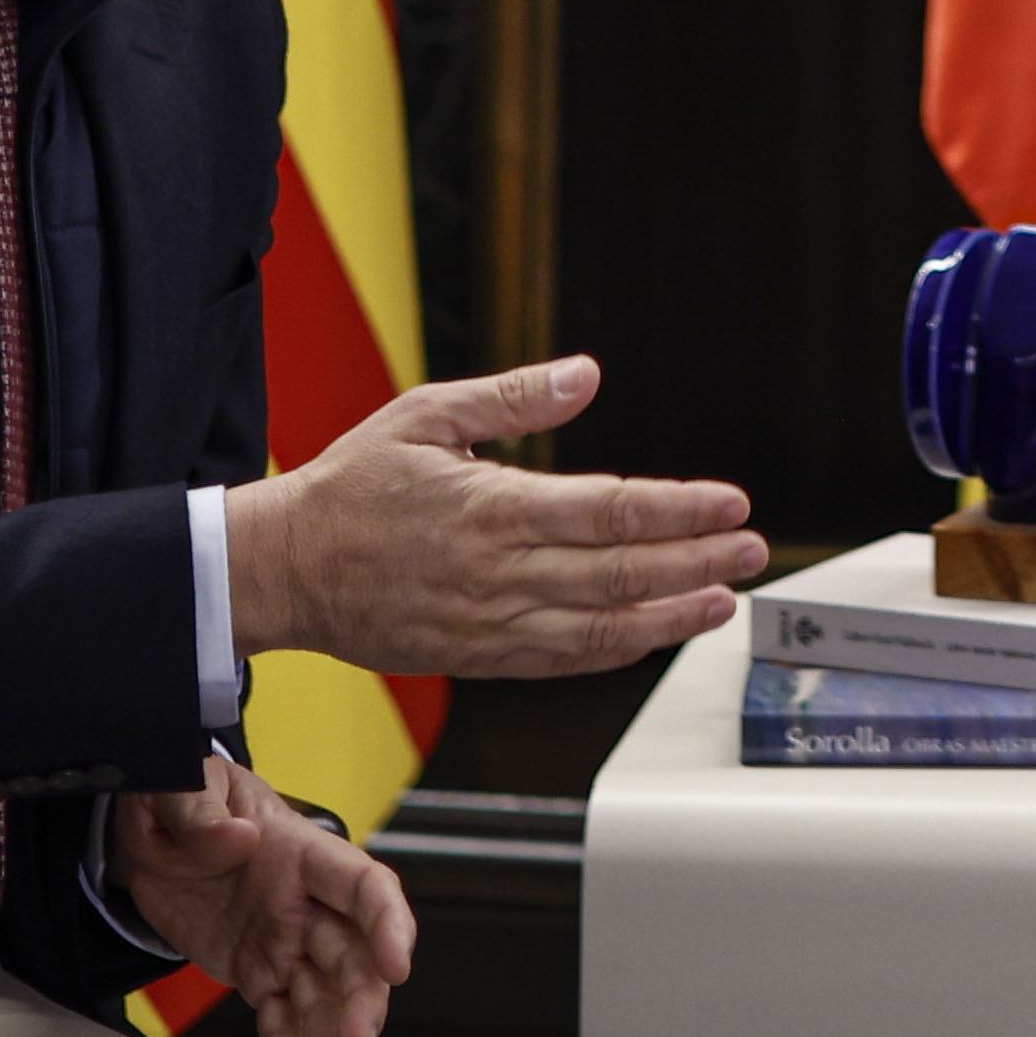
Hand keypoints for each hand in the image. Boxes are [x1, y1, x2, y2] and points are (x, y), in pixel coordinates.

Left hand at [108, 752, 417, 1036]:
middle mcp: (306, 904)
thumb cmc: (173, 795)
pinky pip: (280, 1026)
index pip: (365, 887)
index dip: (390, 926)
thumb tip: (239, 840)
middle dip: (360, 1007)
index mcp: (300, 853)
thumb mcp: (176, 788)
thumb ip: (202, 811)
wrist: (145, 836)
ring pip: (322, 1006)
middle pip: (354, 960)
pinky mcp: (260, 975)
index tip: (398, 968)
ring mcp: (287, 944)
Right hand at [227, 356, 762, 679]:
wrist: (282, 569)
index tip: (730, 505)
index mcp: (493, 508)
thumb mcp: (425, 414)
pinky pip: (560, 662)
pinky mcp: (475, 657)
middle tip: (753, 552)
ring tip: (721, 602)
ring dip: (670, 617)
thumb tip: (585, 374)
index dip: (680, 511)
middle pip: (621, 574)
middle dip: (698, 562)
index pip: (612, 512)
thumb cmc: (350, 487)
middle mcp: (499, 574)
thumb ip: (512, 399)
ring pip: (600, 629)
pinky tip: (651, 636)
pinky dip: (615, 652)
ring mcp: (489, 624)